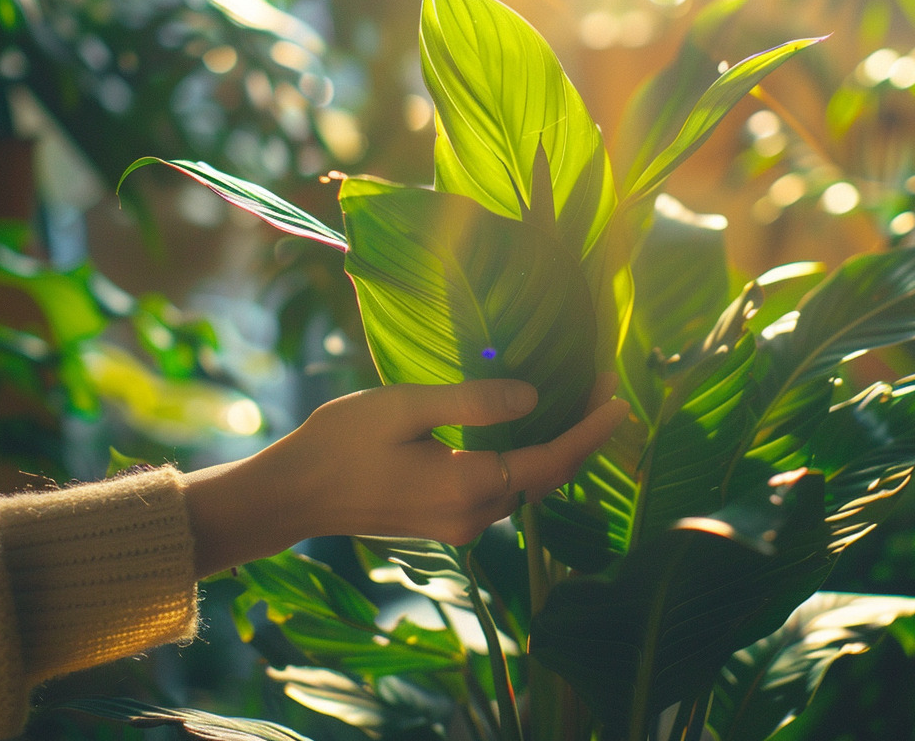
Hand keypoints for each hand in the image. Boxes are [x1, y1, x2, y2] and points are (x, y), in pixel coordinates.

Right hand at [184, 376, 627, 576]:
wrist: (293, 495)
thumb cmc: (340, 443)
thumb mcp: (405, 406)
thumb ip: (472, 401)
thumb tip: (534, 397)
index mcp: (467, 486)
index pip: (551, 460)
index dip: (590, 430)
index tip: (621, 398)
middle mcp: (473, 516)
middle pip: (547, 476)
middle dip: (582, 435)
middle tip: (605, 388)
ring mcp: (461, 525)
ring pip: (527, 485)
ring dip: (556, 448)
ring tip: (577, 401)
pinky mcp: (447, 522)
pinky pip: (504, 490)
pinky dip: (527, 460)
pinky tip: (530, 430)